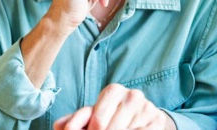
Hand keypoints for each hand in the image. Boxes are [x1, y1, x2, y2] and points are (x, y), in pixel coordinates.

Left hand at [53, 84, 174, 129]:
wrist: (144, 117)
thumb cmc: (113, 116)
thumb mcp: (94, 115)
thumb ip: (76, 119)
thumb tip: (59, 126)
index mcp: (113, 91)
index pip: (96, 120)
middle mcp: (132, 96)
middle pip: (108, 128)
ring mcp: (146, 108)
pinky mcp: (156, 121)